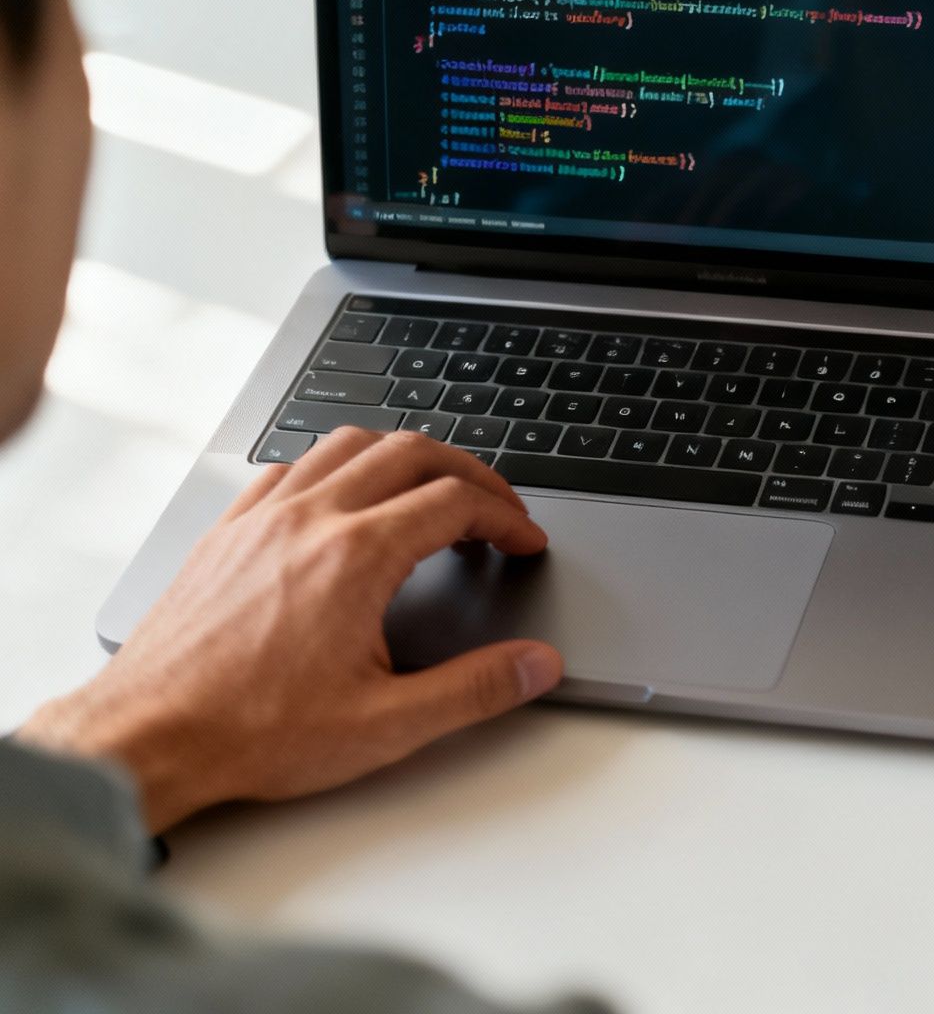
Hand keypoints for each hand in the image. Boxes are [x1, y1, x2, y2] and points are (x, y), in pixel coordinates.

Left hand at [18, 429, 562, 831]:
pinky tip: (343, 501)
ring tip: (430, 488)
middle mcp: (309, 520)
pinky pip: (290, 467)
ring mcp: (261, 518)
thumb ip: (475, 689)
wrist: (148, 737)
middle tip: (496, 505)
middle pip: (411, 451)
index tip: (525, 543)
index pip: (456, 502)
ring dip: (403, 456)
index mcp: (356, 557)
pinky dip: (336, 468)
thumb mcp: (386, 725)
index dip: (507, 518)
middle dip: (469, 471)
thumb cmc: (253, 733)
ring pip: (348, 444)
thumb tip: (537, 664)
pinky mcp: (226, 532)